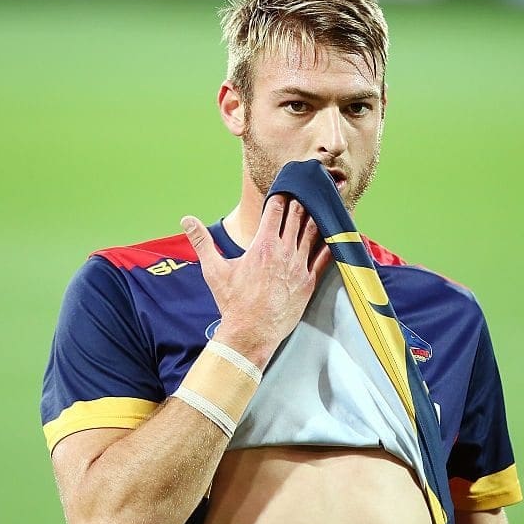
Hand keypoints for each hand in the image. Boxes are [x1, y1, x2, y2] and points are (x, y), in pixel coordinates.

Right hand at [180, 196, 330, 368]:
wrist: (251, 332)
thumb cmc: (233, 302)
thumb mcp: (214, 270)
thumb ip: (201, 241)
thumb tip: (186, 219)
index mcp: (263, 245)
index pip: (276, 210)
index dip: (280, 198)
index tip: (283, 191)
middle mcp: (284, 252)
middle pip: (297, 217)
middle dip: (301, 202)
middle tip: (306, 191)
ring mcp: (299, 266)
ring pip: (313, 233)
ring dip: (317, 216)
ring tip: (322, 204)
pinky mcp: (309, 281)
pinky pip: (325, 256)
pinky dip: (332, 242)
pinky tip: (337, 233)